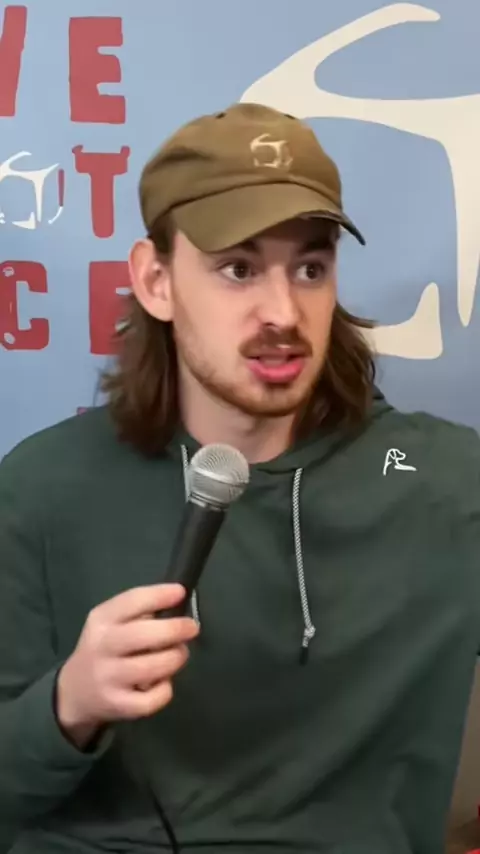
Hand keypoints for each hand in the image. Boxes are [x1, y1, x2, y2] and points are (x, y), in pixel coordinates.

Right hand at [56, 584, 197, 748]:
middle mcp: (102, 647)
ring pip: (152, 667)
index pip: (132, 601)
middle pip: (144, 635)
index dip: (160, 595)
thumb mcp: (109, 623)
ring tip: (179, 654)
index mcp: (101, 620)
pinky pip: (151, 699)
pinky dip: (165, 690)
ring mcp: (108, 678)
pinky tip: (163, 683)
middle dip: (175, 629)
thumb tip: (175, 603)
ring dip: (175, 658)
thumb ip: (137, 612)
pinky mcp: (117, 705)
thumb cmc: (104, 649)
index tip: (180, 592)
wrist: (75, 693)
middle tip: (191, 628)